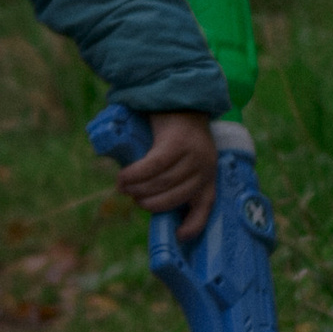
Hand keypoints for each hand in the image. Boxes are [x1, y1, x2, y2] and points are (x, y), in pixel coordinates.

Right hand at [112, 109, 219, 239]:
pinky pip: (152, 167)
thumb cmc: (176, 129)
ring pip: (162, 183)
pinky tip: (123, 178)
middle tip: (134, 198)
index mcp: (209, 174)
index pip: (206, 206)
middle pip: (174, 196)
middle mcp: (205, 166)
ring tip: (123, 187)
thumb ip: (175, 175)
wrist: (177, 94)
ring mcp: (192, 154)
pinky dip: (135, 175)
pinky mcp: (176, 143)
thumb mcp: (184, 155)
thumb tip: (150, 198)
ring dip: (137, 189)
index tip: (179, 236)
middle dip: (150, 203)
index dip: (193, 225)